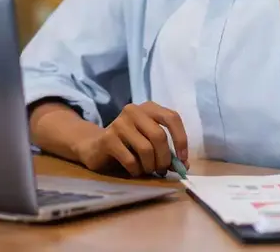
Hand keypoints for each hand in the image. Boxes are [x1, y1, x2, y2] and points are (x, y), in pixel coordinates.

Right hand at [73, 102, 187, 176]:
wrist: (94, 146)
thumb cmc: (128, 144)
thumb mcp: (150, 144)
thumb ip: (167, 151)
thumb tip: (185, 165)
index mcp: (148, 108)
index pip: (172, 117)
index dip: (181, 139)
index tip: (183, 159)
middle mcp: (134, 110)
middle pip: (159, 136)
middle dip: (164, 158)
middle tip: (163, 170)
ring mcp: (119, 123)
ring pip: (146, 149)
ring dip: (150, 166)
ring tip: (148, 170)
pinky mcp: (107, 139)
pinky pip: (130, 159)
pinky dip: (136, 170)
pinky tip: (134, 171)